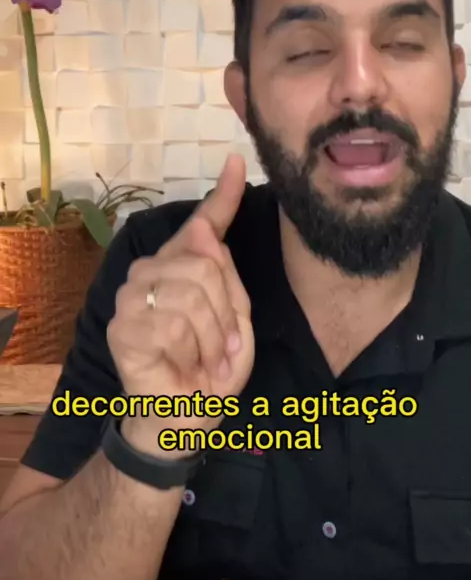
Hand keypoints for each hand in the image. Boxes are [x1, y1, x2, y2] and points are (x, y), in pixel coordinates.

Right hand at [107, 154, 254, 457]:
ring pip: (192, 291)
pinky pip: (173, 323)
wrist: (183, 418)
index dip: (224, 194)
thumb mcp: (235, 323)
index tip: (238, 161)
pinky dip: (192, 352)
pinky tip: (184, 367)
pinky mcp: (122, 325)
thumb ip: (224, 278)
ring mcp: (131, 296)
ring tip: (207, 362)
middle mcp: (151, 271)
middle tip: (225, 350)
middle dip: (227, 313)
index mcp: (182, 268)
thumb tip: (203, 229)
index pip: (203, 225)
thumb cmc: (210, 369)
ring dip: (213, 338)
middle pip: (205, 263)